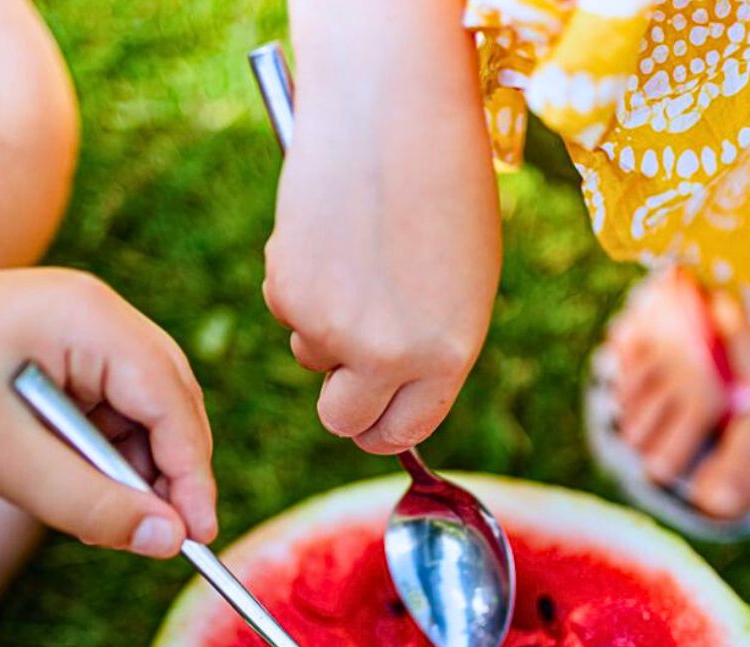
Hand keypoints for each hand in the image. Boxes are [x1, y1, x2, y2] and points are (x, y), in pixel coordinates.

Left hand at [0, 268, 216, 556]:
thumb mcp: (6, 459)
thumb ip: (90, 503)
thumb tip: (168, 542)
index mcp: (87, 318)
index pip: (169, 398)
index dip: (190, 470)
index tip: (196, 535)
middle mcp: (98, 316)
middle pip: (171, 402)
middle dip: (168, 472)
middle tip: (159, 536)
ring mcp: (85, 333)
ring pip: (148, 414)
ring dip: (135, 471)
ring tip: (97, 518)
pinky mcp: (70, 357)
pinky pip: (115, 414)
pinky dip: (108, 459)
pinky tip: (80, 490)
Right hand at [265, 0, 501, 453]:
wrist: (392, 111)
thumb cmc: (442, 187)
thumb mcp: (462, 284)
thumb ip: (429, 345)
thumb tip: (390, 386)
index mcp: (447, 355)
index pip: (404, 432)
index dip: (383, 432)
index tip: (372, 425)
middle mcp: (390, 356)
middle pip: (344, 420)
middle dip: (343, 405)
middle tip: (345, 373)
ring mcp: (333, 330)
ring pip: (312, 356)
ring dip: (324, 327)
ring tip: (354, 257)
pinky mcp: (288, 295)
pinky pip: (286, 311)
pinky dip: (300, 282)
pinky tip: (327, 233)